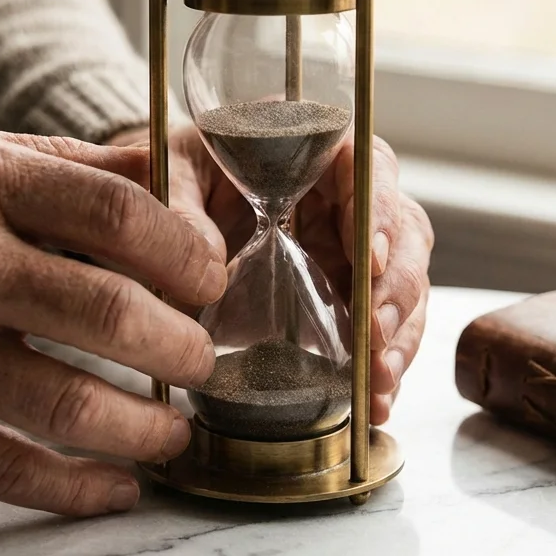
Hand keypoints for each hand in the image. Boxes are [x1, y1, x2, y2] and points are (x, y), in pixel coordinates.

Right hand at [0, 123, 225, 515]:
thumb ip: (64, 167)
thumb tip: (171, 177)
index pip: (123, 214)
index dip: (191, 255)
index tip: (211, 281)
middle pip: (110, 312)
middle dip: (184, 347)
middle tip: (204, 359)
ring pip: (68, 403)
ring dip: (146, 428)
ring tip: (175, 429)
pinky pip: (4, 468)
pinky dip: (75, 490)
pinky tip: (117, 490)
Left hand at [109, 125, 433, 423]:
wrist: (153, 221)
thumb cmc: (170, 178)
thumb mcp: (164, 176)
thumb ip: (175, 204)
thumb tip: (203, 260)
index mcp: (315, 151)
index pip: (369, 166)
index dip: (379, 211)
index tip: (371, 256)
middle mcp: (345, 199)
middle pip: (402, 234)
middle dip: (395, 288)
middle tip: (376, 333)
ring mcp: (349, 253)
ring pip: (400, 287)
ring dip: (397, 337)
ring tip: (378, 380)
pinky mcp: (342, 300)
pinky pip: (378, 332)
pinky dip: (380, 369)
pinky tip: (374, 404)